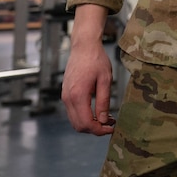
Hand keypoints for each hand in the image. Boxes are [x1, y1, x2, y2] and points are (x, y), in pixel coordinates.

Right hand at [61, 4, 115, 135]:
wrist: (83, 47)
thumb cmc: (96, 60)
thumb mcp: (105, 80)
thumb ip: (104, 101)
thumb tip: (104, 120)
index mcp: (78, 95)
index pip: (86, 123)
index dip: (99, 130)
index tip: (112, 127)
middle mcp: (68, 98)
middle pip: (78, 126)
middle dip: (95, 129)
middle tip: (111, 124)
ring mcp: (65, 96)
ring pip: (75, 120)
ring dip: (90, 123)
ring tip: (107, 117)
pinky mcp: (66, 94)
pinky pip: (73, 112)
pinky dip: (84, 116)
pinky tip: (98, 111)